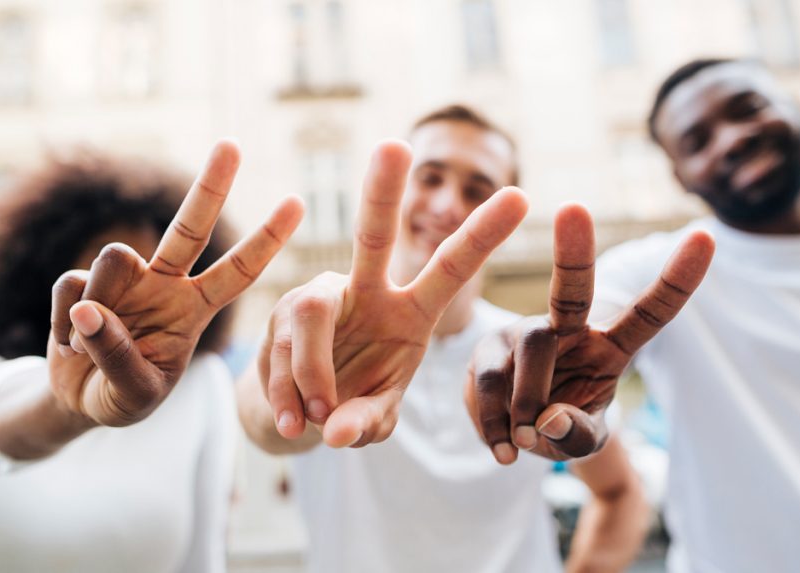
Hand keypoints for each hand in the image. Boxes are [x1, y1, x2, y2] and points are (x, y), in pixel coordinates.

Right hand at [48, 140, 302, 426]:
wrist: (78, 402)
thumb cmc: (123, 397)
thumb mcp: (134, 393)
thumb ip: (117, 357)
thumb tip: (88, 308)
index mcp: (194, 310)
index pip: (238, 272)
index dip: (266, 240)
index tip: (297, 203)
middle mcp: (164, 284)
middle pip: (192, 227)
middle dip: (211, 187)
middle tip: (233, 143)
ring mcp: (123, 281)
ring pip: (114, 257)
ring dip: (100, 300)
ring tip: (92, 344)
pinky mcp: (79, 284)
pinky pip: (70, 289)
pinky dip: (67, 325)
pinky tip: (73, 344)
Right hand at [258, 140, 528, 447]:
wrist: (297, 413)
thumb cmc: (354, 405)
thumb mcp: (375, 418)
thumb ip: (366, 422)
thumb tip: (334, 431)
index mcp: (411, 312)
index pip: (451, 268)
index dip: (483, 235)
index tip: (521, 194)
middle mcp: (367, 291)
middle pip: (373, 237)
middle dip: (383, 192)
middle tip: (395, 145)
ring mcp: (320, 299)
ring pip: (309, 313)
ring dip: (312, 375)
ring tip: (313, 421)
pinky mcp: (278, 317)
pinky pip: (281, 351)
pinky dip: (285, 395)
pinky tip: (292, 422)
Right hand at [465, 204, 713, 461]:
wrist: (519, 436)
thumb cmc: (565, 428)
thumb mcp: (584, 443)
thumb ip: (576, 435)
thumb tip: (545, 419)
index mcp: (611, 347)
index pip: (652, 312)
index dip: (678, 279)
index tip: (706, 237)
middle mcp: (568, 328)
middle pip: (573, 290)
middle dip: (575, 251)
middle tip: (573, 208)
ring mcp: (525, 333)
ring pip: (531, 347)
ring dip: (526, 403)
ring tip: (523, 442)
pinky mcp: (489, 348)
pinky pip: (487, 379)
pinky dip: (493, 421)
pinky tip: (502, 447)